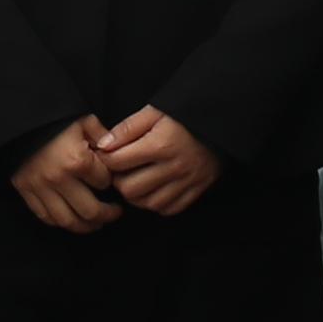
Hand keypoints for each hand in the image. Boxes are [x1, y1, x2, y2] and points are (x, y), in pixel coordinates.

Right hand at [10, 119, 127, 232]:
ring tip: (97, 223)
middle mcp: (59, 178)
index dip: (111, 181)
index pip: (104, 182)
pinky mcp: (26, 191)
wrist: (17, 120)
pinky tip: (72, 218)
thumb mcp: (83, 120)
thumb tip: (115, 151)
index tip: (111, 180)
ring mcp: (41, 188)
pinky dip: (61, 222)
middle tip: (115, 213)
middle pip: (90, 211)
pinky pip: (46, 217)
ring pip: (68, 220)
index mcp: (77, 160)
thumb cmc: (54, 120)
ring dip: (86, 226)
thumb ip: (102, 136)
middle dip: (107, 215)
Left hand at [92, 108, 217, 216]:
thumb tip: (102, 145)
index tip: (106, 155)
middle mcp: (174, 167)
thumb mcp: (154, 112)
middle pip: (130, 189)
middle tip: (120, 170)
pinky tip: (153, 190)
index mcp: (161, 145)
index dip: (105, 160)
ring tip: (135, 180)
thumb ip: (127, 128)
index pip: (118, 162)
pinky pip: (169, 209)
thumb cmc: (183, 115)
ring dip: (136, 195)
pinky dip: (157, 204)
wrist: (219, 123)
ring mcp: (187, 182)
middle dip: (119, 181)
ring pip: (148, 203)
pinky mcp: (197, 190)